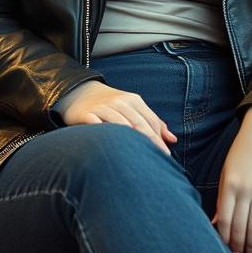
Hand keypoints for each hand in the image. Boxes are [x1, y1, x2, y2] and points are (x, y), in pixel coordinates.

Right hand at [57, 80, 177, 155]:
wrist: (79, 92)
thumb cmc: (111, 105)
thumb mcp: (133, 108)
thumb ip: (153, 122)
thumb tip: (172, 139)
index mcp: (133, 100)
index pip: (150, 121)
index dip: (159, 139)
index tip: (165, 156)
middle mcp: (119, 102)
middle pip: (138, 124)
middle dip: (150, 142)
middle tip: (157, 160)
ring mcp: (102, 107)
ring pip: (120, 125)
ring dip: (130, 142)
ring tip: (139, 159)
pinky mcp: (86, 114)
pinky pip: (97, 125)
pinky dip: (105, 134)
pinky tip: (112, 148)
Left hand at [214, 118, 251, 252]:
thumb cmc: (242, 151)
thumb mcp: (227, 171)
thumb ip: (223, 198)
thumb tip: (217, 223)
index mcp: (231, 186)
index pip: (228, 222)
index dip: (228, 240)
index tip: (230, 249)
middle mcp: (249, 190)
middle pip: (246, 227)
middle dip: (244, 245)